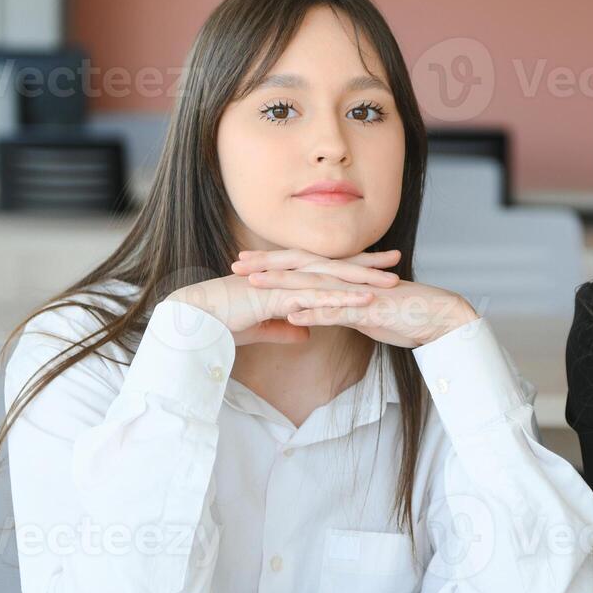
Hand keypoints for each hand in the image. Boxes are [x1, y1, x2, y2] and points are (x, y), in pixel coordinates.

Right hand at [168, 248, 398, 345]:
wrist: (195, 320)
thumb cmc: (223, 322)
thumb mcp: (261, 329)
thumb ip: (284, 329)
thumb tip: (305, 334)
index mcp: (284, 280)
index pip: (325, 270)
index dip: (352, 267)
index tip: (377, 266)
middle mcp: (287, 276)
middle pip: (334, 268)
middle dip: (367, 264)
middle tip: (397, 259)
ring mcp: (284, 284)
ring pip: (331, 280)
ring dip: (363, 281)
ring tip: (391, 282)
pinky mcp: (279, 298)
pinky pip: (316, 298)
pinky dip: (342, 299)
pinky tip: (364, 300)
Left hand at [233, 249, 477, 348]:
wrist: (439, 316)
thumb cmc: (404, 316)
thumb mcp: (363, 314)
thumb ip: (340, 310)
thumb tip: (317, 313)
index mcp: (345, 279)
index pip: (304, 266)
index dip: (274, 263)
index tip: (245, 262)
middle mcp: (348, 280)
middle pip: (302, 269)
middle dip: (268, 265)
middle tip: (236, 263)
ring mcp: (357, 293)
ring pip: (314, 286)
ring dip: (283, 284)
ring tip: (254, 283)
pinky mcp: (369, 310)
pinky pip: (339, 312)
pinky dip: (316, 313)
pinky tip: (292, 315)